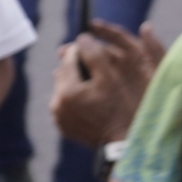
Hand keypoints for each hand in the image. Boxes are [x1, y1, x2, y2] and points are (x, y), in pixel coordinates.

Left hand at [52, 20, 166, 147]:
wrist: (125, 143)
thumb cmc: (122, 108)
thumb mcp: (111, 78)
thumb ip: (95, 55)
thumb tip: (82, 38)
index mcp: (67, 90)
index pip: (68, 57)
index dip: (82, 49)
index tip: (94, 49)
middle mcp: (57, 104)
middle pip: (63, 72)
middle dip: (77, 66)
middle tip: (96, 66)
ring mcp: (58, 117)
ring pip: (63, 87)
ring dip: (75, 81)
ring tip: (94, 83)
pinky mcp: (62, 126)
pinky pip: (65, 104)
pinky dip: (74, 97)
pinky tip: (91, 99)